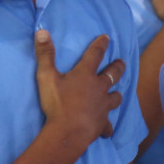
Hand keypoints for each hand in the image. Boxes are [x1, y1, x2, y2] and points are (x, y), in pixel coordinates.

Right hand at [35, 30, 123, 148]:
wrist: (69, 132)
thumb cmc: (58, 104)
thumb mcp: (46, 77)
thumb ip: (45, 55)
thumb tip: (42, 31)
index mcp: (86, 75)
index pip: (95, 55)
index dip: (101, 45)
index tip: (106, 38)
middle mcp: (99, 88)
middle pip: (113, 74)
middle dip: (118, 67)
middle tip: (121, 63)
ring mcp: (103, 106)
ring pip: (115, 98)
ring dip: (116, 95)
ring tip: (116, 94)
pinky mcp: (102, 123)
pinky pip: (108, 125)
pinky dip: (107, 126)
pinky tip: (108, 130)